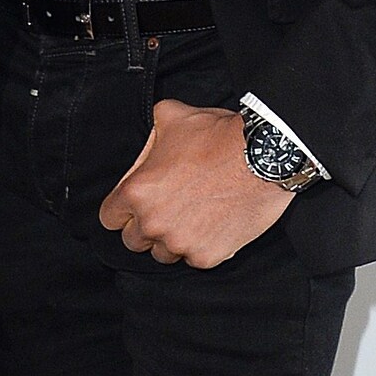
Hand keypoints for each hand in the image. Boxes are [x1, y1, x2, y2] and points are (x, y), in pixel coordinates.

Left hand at [99, 101, 294, 268]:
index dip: (123, 210)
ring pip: (164, 253)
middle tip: (169, 209)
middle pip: (134, 240)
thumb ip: (151, 134)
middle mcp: (153, 222)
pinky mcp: (207, 256)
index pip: (110, 217)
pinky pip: (195, 258)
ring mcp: (180, 243)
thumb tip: (149, 143)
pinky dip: (203, 245)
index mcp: (137, 192)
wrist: (265, 157)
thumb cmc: (220, 136)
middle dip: (146, 226)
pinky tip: (215, 224)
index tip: (136, 205)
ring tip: (193, 217)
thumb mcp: (172, 116)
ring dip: (173, 239)